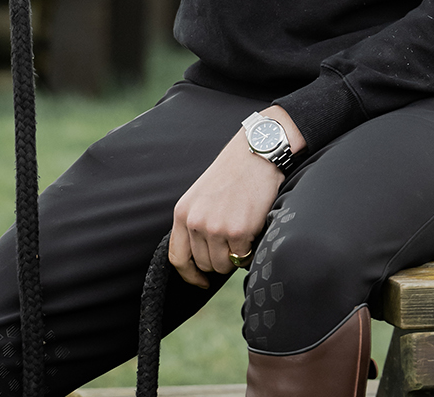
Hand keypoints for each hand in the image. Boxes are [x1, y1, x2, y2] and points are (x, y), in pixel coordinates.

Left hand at [169, 106, 305, 289]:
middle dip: (219, 259)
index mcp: (183, 212)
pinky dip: (251, 248)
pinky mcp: (239, 231)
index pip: (177, 258)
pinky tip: (253, 227)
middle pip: (204, 264)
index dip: (189, 275)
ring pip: (224, 265)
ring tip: (243, 231)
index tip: (201, 281)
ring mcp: (216, 228)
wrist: (256, 151)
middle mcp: (196, 222)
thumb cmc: (233, 171)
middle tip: (233, 240)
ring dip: (235, 256)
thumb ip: (196, 222)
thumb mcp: (202, 194)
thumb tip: (201, 257)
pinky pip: (243, 257)